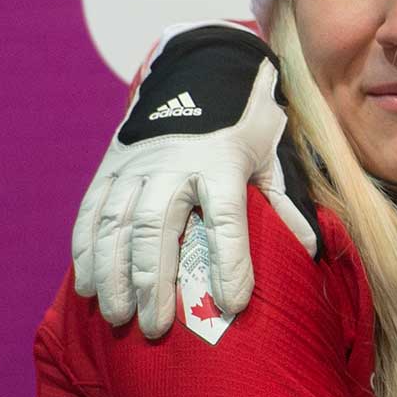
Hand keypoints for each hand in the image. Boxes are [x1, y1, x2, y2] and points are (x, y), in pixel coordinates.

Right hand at [72, 24, 318, 337]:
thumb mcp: (270, 152)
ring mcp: (136, 164)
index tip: (234, 304)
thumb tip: (310, 249)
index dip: (231, 261)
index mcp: (221, 161)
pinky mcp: (110, 167)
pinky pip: (92, 212)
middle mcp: (173, 163)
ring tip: (118, 317)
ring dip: (113, 274)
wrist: (194, 68)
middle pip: (158, 227)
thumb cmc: (240, 122)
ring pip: (117, 224)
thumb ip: (284, 199)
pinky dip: (86, 252)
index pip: (228, 217)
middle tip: (155, 328)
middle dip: (153, 281)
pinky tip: (88, 287)